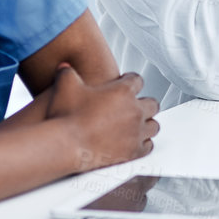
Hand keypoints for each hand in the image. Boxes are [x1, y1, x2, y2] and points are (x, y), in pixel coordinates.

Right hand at [45, 65, 159, 170]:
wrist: (66, 145)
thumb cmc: (66, 116)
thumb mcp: (65, 86)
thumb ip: (68, 73)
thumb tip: (65, 67)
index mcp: (123, 91)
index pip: (137, 80)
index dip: (130, 80)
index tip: (125, 82)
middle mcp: (134, 111)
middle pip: (152, 104)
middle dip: (144, 103)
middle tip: (133, 106)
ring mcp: (136, 132)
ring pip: (153, 126)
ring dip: (146, 124)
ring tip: (137, 125)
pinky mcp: (134, 152)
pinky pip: (148, 146)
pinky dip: (143, 144)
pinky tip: (135, 142)